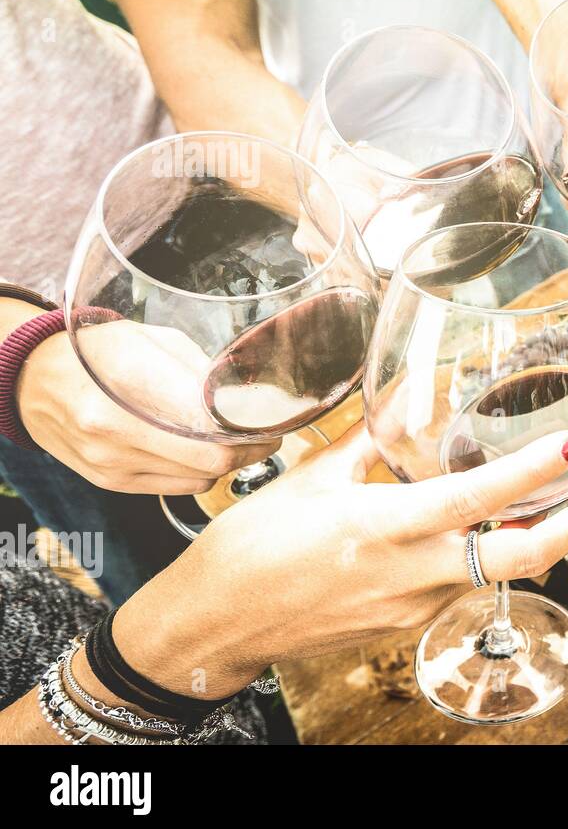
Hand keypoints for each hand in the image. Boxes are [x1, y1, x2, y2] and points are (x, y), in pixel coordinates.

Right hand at [16, 327, 278, 494]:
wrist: (33, 382)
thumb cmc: (95, 354)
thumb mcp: (149, 340)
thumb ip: (197, 369)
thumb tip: (246, 394)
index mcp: (128, 380)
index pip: (211, 423)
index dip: (252, 428)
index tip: (273, 422)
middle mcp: (115, 428)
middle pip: (212, 459)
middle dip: (250, 451)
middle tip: (266, 437)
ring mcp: (111, 462)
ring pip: (200, 479)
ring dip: (227, 464)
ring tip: (234, 442)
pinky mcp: (111, 482)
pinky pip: (178, 488)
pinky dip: (199, 474)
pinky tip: (198, 452)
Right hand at [110, 425, 567, 697]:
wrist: (218, 624)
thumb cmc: (252, 547)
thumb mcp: (313, 478)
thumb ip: (374, 437)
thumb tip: (412, 394)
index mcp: (386, 527)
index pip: (481, 498)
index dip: (535, 471)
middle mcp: (412, 573)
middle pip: (522, 558)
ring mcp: (414, 606)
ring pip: (496, 572)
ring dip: (530, 538)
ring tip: (548, 496)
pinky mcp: (408, 626)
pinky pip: (463, 587)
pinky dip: (485, 556)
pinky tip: (482, 529)